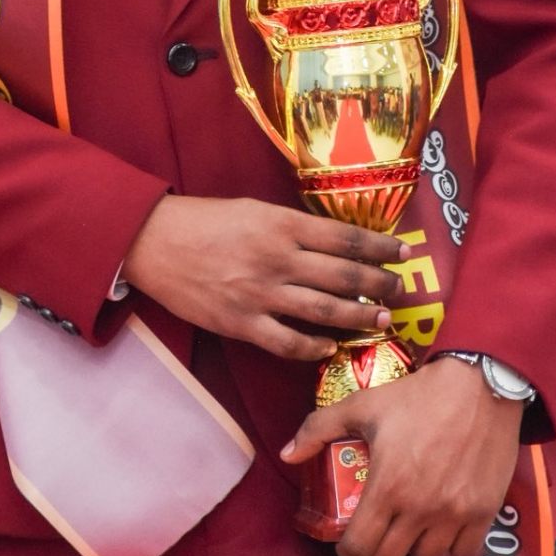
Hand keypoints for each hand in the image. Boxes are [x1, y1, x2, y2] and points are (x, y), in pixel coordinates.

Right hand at [121, 195, 410, 359]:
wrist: (153, 242)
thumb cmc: (203, 220)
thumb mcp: (253, 209)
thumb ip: (291, 227)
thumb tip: (333, 243)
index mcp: (281, 224)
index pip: (345, 238)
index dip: (379, 248)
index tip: (402, 254)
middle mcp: (277, 258)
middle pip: (343, 276)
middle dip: (379, 285)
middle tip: (400, 291)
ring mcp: (260, 293)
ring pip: (323, 311)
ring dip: (358, 317)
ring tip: (381, 320)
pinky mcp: (241, 322)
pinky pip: (287, 342)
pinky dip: (313, 346)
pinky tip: (329, 346)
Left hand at [280, 356, 523, 555]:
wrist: (479, 384)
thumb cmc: (417, 395)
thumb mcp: (362, 404)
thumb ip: (319, 429)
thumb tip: (287, 454)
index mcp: (388, 486)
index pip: (359, 546)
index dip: (347, 549)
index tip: (348, 540)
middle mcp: (421, 509)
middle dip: (376, 552)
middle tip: (376, 533)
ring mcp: (455, 514)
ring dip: (413, 548)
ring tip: (409, 527)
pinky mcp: (485, 511)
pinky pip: (463, 551)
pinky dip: (450, 545)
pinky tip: (442, 525)